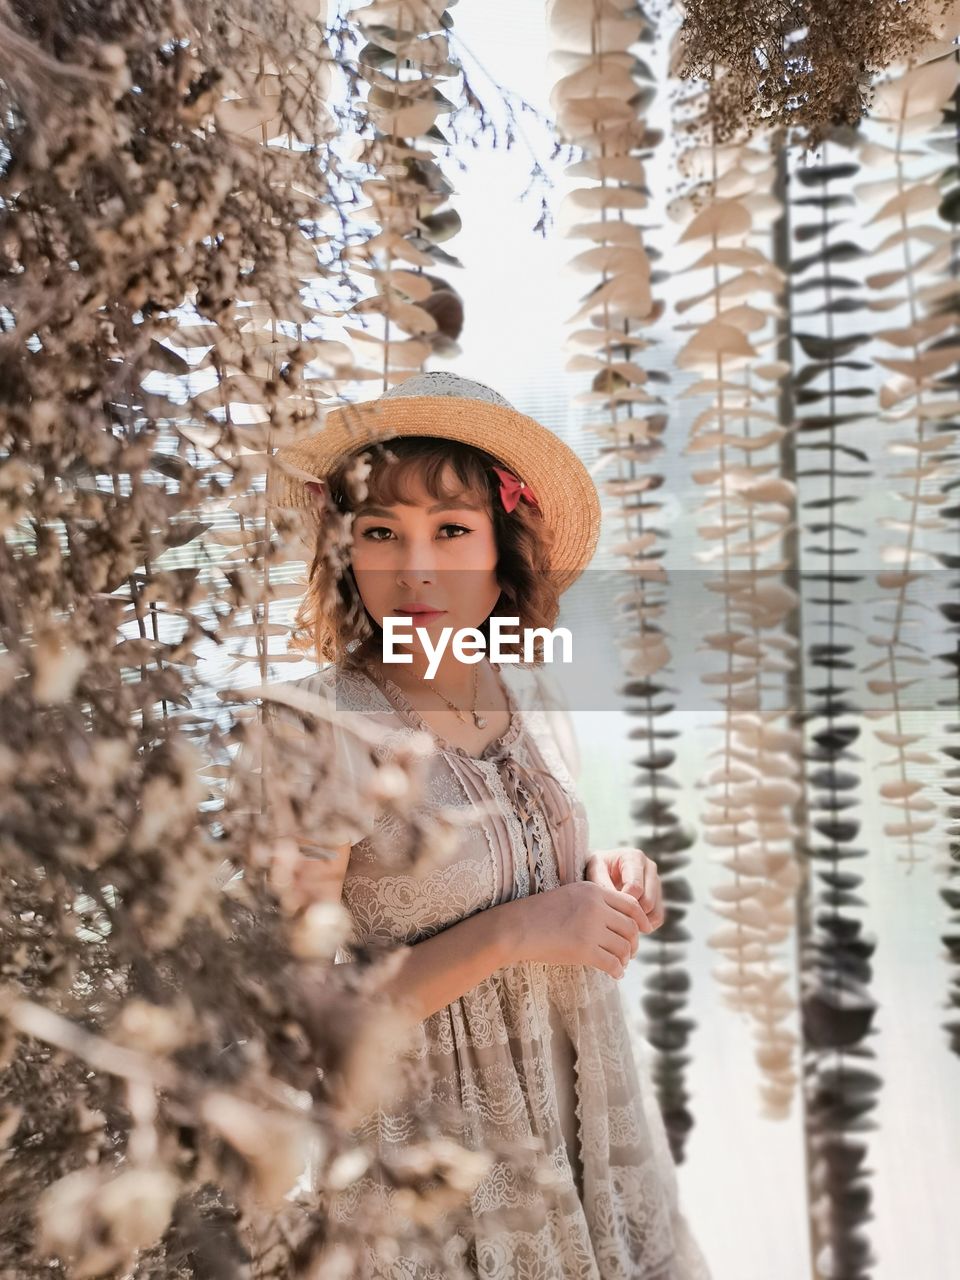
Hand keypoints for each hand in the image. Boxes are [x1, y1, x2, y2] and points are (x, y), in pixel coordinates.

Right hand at [507, 882, 648, 978]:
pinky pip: (612, 963)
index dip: (641, 920)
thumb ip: (595, 902)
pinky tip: (615, 973)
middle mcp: (596, 907)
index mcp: (593, 890)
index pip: (631, 904)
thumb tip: (619, 919)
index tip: (643, 931)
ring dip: (626, 958)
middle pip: (631, 927)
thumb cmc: (540, 913)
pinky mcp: (584, 950)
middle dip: (634, 942)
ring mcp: (590, 929)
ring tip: (621, 964)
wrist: (517, 928)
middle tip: (630, 952)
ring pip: (624, 947)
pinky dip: (617, 970)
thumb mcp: (570, 895)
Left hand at [583, 847, 663, 935]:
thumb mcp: (594, 870)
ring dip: (637, 920)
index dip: (622, 902)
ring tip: (619, 919)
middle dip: (630, 912)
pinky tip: (627, 921)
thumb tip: (617, 903)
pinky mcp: (658, 896)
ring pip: (655, 911)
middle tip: (612, 917)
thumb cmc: (596, 868)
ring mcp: (656, 882)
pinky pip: (658, 918)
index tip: (608, 908)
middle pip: (648, 901)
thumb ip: (603, 884)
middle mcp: (650, 868)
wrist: (601, 869)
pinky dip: (644, 925)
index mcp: (634, 857)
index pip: (636, 887)